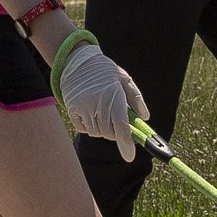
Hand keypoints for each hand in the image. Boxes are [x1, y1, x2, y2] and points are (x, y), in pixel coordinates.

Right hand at [54, 33, 149, 161]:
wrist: (77, 61)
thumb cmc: (105, 71)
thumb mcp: (124, 79)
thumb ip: (136, 98)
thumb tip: (145, 118)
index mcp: (113, 96)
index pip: (121, 127)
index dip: (126, 144)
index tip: (130, 156)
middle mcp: (97, 103)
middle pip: (109, 133)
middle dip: (116, 133)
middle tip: (117, 122)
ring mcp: (82, 107)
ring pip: (96, 132)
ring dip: (103, 129)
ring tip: (103, 113)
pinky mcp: (71, 110)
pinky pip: (83, 129)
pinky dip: (89, 126)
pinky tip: (91, 113)